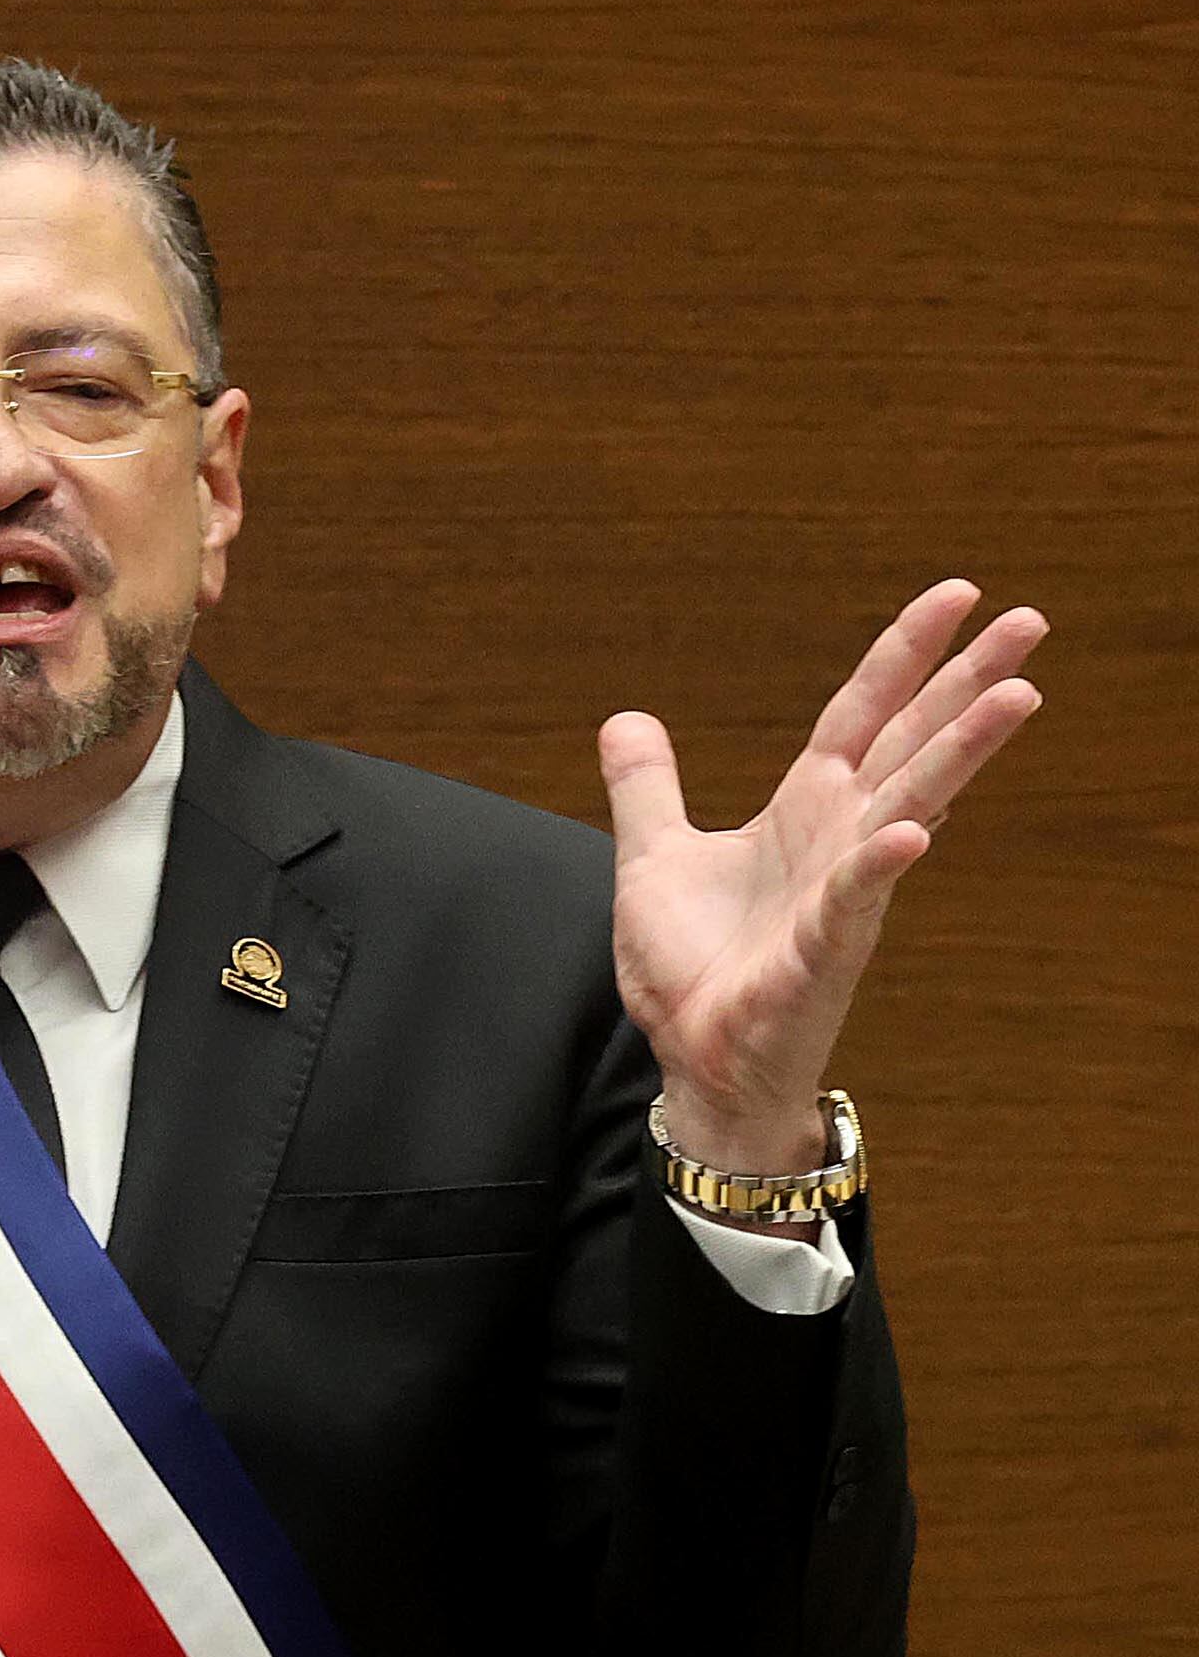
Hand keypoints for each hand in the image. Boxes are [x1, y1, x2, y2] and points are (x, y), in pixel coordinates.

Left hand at [600, 577, 1042, 1184]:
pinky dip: (879, 865)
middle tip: (1031, 619)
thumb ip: (646, 788)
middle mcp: (838, 839)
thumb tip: (625, 718)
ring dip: (961, 751)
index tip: (958, 594)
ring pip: (910, 805)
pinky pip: (853, 900)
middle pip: (911, 741)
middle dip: (968, 682)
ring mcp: (841, 892)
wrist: (696, 1061)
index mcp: (804, 810)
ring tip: (1019, 693)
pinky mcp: (821, 950)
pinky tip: (911, 832)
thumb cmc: (695, 969)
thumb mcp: (653, 858)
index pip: (862, 712)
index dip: (903, 653)